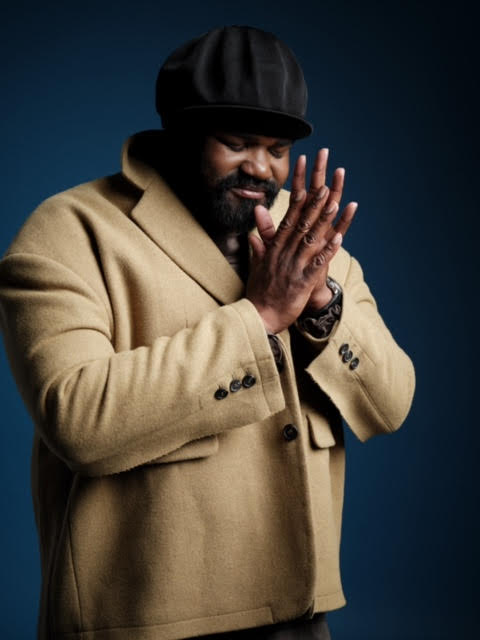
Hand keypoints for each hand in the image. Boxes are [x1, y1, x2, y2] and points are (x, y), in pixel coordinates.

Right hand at [246, 151, 353, 333]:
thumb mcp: (257, 265)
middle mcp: (283, 253)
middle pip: (300, 224)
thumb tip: (252, 231)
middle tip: (325, 184)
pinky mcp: (300, 282)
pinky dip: (328, 251)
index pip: (288, 218)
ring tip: (335, 203)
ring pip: (309, 239)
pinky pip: (316, 264)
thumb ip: (259, 245)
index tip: (305, 182)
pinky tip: (339, 238)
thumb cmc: (259, 293)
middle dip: (313, 204)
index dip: (298, 199)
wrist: (258, 317)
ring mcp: (292, 267)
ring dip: (323, 220)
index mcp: (274, 249)